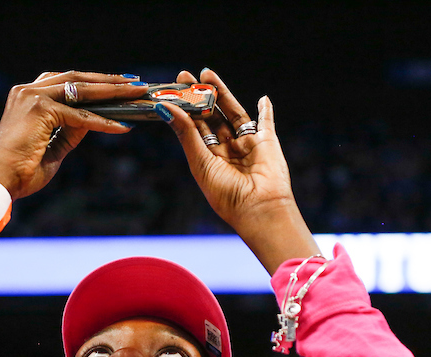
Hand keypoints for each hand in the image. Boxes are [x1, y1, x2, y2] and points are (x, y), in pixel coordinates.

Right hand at [0, 71, 142, 200]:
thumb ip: (72, 130)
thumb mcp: (54, 145)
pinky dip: (102, 122)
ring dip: (112, 92)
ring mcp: (32, 96)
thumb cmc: (23, 169)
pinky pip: (79, 116)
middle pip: (76, 79)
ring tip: (136, 94)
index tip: (117, 83)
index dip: (93, 81)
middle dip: (108, 81)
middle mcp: (28, 90)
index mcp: (27, 95)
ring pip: (81, 90)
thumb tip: (95, 119)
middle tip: (135, 83)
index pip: (66, 82)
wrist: (2, 181)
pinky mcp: (40, 109)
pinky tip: (122, 126)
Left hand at [163, 69, 321, 273]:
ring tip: (207, 74)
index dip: (183, 109)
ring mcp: (246, 145)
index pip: (193, 129)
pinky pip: (266, 122)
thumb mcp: (199, 162)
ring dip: (222, 94)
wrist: (258, 208)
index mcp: (207, 159)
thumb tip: (164, 107)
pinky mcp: (266, 142)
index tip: (171, 90)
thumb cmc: (226, 194)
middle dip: (199, 97)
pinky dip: (266, 111)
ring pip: (233, 113)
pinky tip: (262, 98)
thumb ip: (186, 133)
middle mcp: (226, 151)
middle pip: (211, 118)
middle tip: (185, 76)